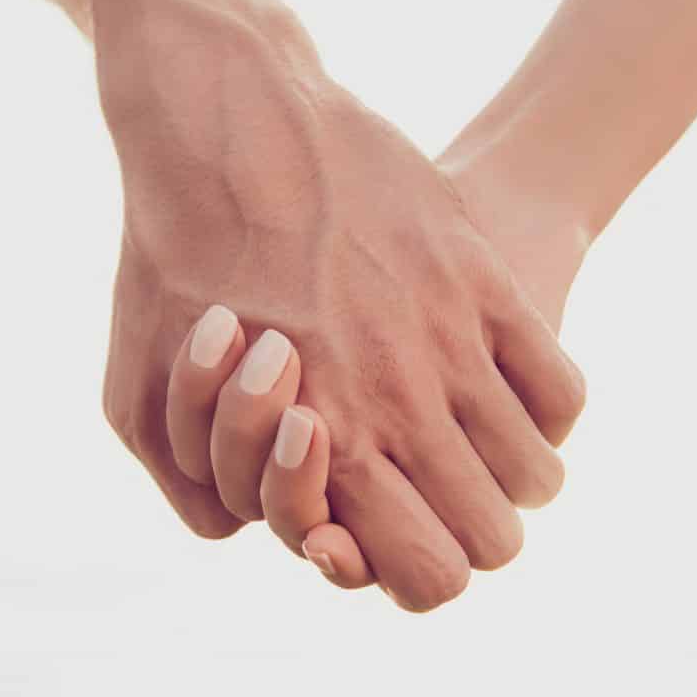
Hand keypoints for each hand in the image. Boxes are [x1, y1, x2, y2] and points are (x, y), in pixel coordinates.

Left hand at [98, 8, 585, 610]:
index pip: (426, 577)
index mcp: (320, 443)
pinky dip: (544, 406)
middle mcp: (398, 401)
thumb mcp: (136, 396)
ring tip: (475, 445)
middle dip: (466, 534)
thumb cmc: (170, 261)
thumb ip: (195, 487)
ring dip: (510, 473)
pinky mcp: (483, 279)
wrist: (226, 119)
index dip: (415, 572)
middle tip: (433, 495)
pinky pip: (561, 391)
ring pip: (538, 473)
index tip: (387, 529)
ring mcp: (451, 339)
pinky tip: (502, 388)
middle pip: (494, 542)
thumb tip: (256, 535)